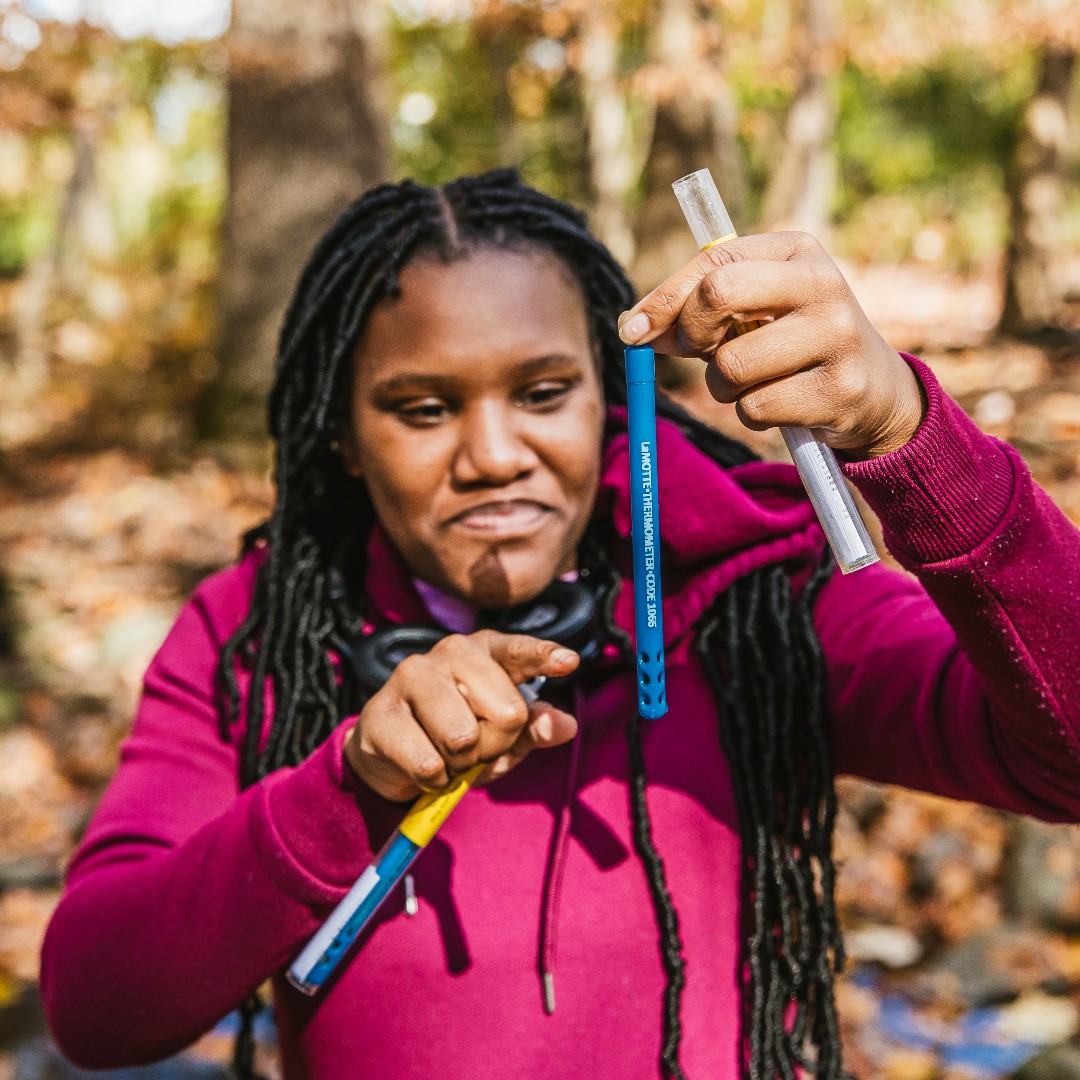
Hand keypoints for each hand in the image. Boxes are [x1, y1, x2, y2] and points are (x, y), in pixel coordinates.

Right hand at [343, 630, 578, 801]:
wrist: (391, 754)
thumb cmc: (458, 736)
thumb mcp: (505, 736)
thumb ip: (535, 728)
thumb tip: (565, 725)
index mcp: (487, 650)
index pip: (521, 651)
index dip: (545, 657)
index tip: (569, 662)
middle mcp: (451, 651)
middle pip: (508, 713)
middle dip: (495, 744)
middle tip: (473, 745)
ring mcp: (411, 674)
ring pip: (464, 738)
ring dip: (461, 763)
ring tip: (446, 753)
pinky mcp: (380, 711)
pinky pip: (428, 763)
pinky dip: (433, 779)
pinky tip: (421, 764)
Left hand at [618, 232, 925, 458]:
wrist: (875, 390)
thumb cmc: (794, 344)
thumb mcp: (754, 312)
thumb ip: (697, 313)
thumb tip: (634, 330)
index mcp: (797, 251)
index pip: (713, 262)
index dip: (664, 299)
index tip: (631, 330)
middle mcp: (822, 283)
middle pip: (719, 293)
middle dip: (692, 333)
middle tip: (700, 354)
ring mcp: (835, 336)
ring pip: (731, 365)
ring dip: (723, 386)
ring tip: (750, 382)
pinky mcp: (839, 389)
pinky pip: (755, 408)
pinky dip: (751, 413)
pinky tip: (780, 403)